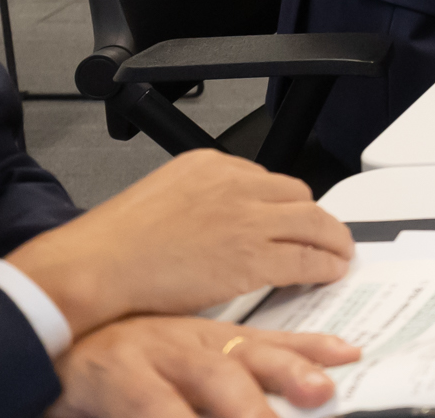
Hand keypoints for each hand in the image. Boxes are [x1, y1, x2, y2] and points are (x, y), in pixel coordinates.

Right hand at [8, 150, 352, 336]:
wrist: (96, 266)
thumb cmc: (113, 242)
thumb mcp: (162, 196)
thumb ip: (200, 200)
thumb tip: (218, 221)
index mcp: (210, 164)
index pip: (266, 178)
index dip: (283, 203)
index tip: (290, 216)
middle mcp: (236, 184)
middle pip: (297, 195)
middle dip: (312, 217)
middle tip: (322, 234)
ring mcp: (249, 219)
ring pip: (313, 222)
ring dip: (332, 239)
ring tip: (338, 252)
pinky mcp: (254, 256)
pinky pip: (306, 258)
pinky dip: (324, 265)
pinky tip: (328, 272)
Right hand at [50, 317, 358, 417]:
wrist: (61, 351)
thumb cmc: (139, 360)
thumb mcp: (205, 356)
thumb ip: (266, 362)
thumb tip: (335, 365)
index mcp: (215, 340)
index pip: (271, 345)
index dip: (311, 353)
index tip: (350, 361)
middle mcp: (190, 343)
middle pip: (244, 360)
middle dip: (286, 375)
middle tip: (318, 394)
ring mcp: (154, 357)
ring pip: (204, 377)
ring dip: (238, 404)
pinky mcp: (116, 378)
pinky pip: (149, 404)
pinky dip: (171, 416)